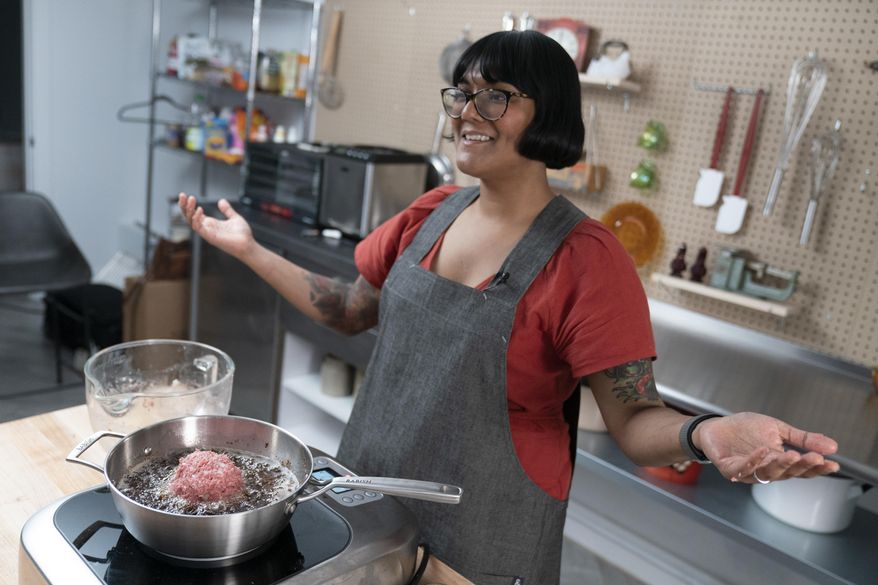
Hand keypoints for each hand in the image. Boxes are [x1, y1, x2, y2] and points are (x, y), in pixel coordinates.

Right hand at [178, 193, 255, 260]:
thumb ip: (227, 210)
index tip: (187, 195)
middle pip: (189, 217)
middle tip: (182, 195)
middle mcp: (207, 228)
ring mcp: (207, 233)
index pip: (194, 213)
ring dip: (189, 210)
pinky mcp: (210, 237)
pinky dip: (196, 219)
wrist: (249, 244)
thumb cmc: (242, 234)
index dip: (188, 205)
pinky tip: (199, 210)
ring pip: (191, 222)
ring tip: (191, 199)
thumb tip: (221, 201)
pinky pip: (199, 228)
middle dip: (184, 206)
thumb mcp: (234, 218)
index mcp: (210, 223)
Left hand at [694, 412, 839, 483]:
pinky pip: (742, 468)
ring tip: (793, 455)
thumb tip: (833, 446)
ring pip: (767, 473)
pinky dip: (753, 461)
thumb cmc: (746, 430)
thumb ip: (802, 439)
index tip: (833, 464)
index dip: (817, 468)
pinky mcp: (729, 468)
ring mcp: (747, 472)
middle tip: (815, 458)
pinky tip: (764, 451)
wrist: (716, 427)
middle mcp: (765, 470)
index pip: (802, 469)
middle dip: (802, 466)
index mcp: (780, 462)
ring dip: (780, 465)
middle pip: (787, 473)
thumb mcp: (778, 430)